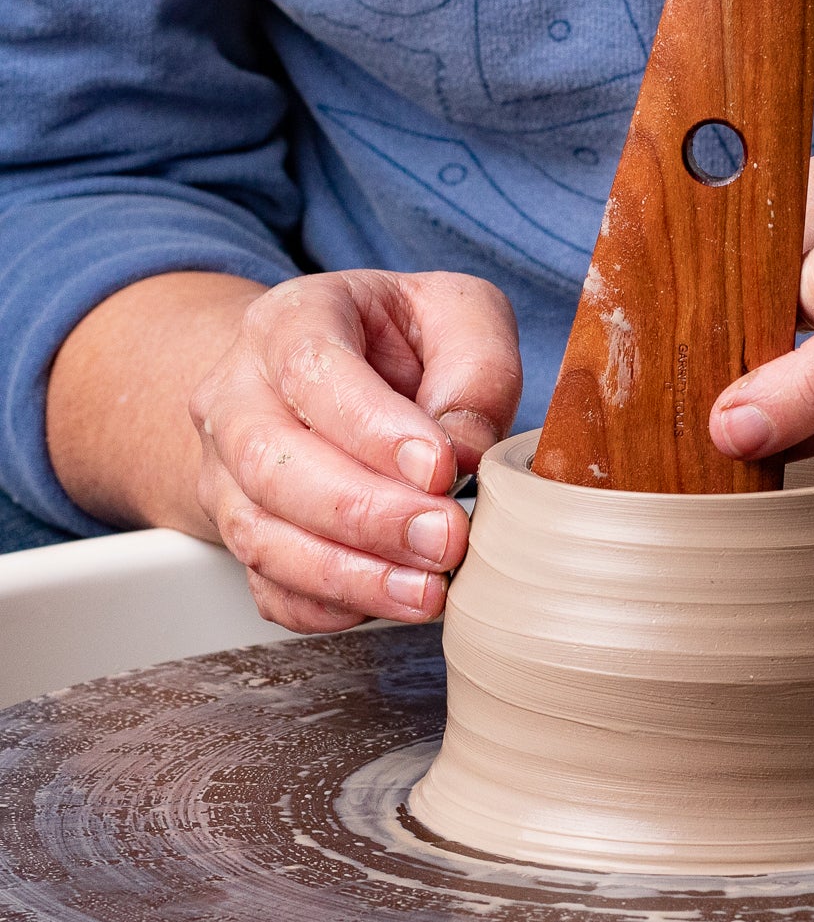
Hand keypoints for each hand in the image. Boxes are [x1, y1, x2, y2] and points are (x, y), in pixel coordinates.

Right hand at [189, 270, 519, 633]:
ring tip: (428, 591)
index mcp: (290, 321)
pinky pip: (266, 585)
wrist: (339, 363)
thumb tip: (465, 450)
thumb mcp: (460, 315)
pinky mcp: (243, 531)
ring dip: (349, 574)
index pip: (313, 371)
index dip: (373, 428)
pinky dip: (326, 606)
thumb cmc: (405, 338)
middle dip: (366, 514)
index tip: (439, 468)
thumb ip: (475, 370)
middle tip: (446, 538)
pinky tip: (386, 604)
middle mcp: (239, 395)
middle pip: (274, 464)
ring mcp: (229, 470)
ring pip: (261, 535)